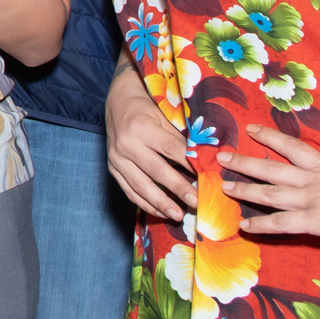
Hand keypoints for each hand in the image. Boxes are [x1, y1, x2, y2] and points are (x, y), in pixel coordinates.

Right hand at [105, 61, 196, 220]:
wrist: (117, 103)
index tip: (207, 178)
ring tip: (179, 215)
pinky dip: (145, 203)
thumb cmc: (146, 108)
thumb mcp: (164, 116)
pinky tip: (160, 212)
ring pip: (141, 186)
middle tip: (196, 203)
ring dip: (161, 203)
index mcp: (141, 128)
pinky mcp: (113, 168)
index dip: (189, 164)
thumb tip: (205, 160)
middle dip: (178, 189)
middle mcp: (126, 144)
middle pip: (156, 170)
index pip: (170, 149)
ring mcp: (117, 159)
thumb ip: (180, 138)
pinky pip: (129, 191)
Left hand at [220, 125, 319, 241]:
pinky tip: (245, 226)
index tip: (251, 129)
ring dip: (243, 189)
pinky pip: (279, 223)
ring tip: (223, 186)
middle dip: (244, 162)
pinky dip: (260, 224)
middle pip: (270, 167)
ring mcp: (309, 200)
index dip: (270, 138)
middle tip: (221, 156)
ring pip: (268, 192)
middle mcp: (311, 180)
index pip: (292, 148)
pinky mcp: (312, 221)